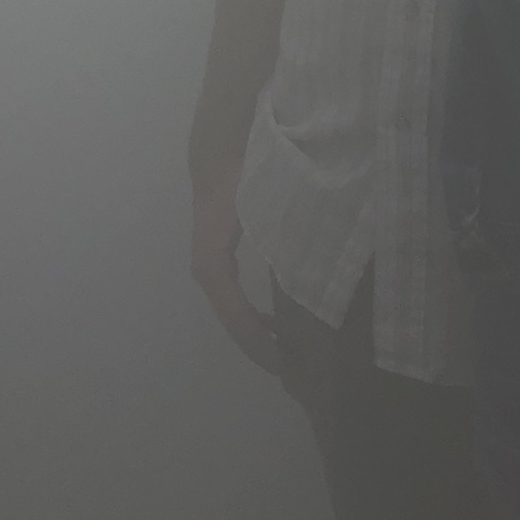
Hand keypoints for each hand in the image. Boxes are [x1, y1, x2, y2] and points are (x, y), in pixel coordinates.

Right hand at [190, 159, 283, 375]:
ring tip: (290, 352)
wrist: (217, 148)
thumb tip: (311, 275)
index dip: (261, 345)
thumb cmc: (241, 176)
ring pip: (234, 310)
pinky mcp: (219, 255)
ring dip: (258, 332)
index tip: (286, 366)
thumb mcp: (264, 208)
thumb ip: (286, 240)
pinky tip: (279, 321)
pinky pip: (236, 295)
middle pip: (234, 321)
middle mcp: (208, 271)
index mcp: (214, 265)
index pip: (238, 318)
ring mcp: (211, 263)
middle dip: (261, 347)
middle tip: (294, 370)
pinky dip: (255, 313)